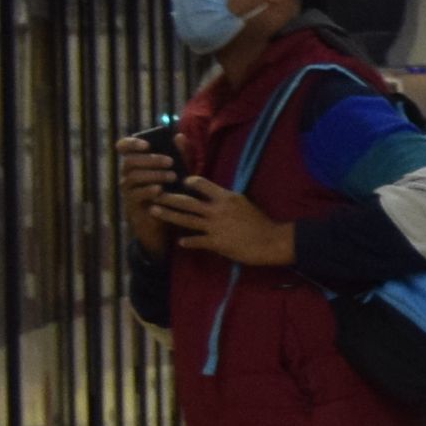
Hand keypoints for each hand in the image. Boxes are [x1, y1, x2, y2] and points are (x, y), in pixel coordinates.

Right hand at [115, 134, 176, 251]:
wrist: (166, 220)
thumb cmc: (172, 190)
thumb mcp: (179, 170)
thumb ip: (180, 154)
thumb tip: (180, 136)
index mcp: (136, 163)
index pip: (123, 147)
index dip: (131, 143)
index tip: (147, 144)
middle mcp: (128, 174)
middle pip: (130, 161)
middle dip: (150, 160)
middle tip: (170, 162)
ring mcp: (128, 190)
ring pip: (132, 177)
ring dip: (153, 174)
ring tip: (173, 176)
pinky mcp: (132, 204)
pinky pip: (135, 195)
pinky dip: (148, 190)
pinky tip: (160, 190)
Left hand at [151, 175, 292, 266]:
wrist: (272, 241)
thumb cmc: (260, 222)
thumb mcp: (244, 204)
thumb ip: (226, 200)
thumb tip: (214, 196)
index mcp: (226, 197)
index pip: (202, 184)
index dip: (190, 182)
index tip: (181, 183)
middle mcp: (217, 210)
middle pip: (187, 202)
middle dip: (168, 198)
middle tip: (154, 195)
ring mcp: (215, 226)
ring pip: (185, 219)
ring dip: (167, 215)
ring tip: (153, 211)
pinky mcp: (216, 242)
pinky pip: (196, 241)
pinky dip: (187, 241)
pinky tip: (179, 242)